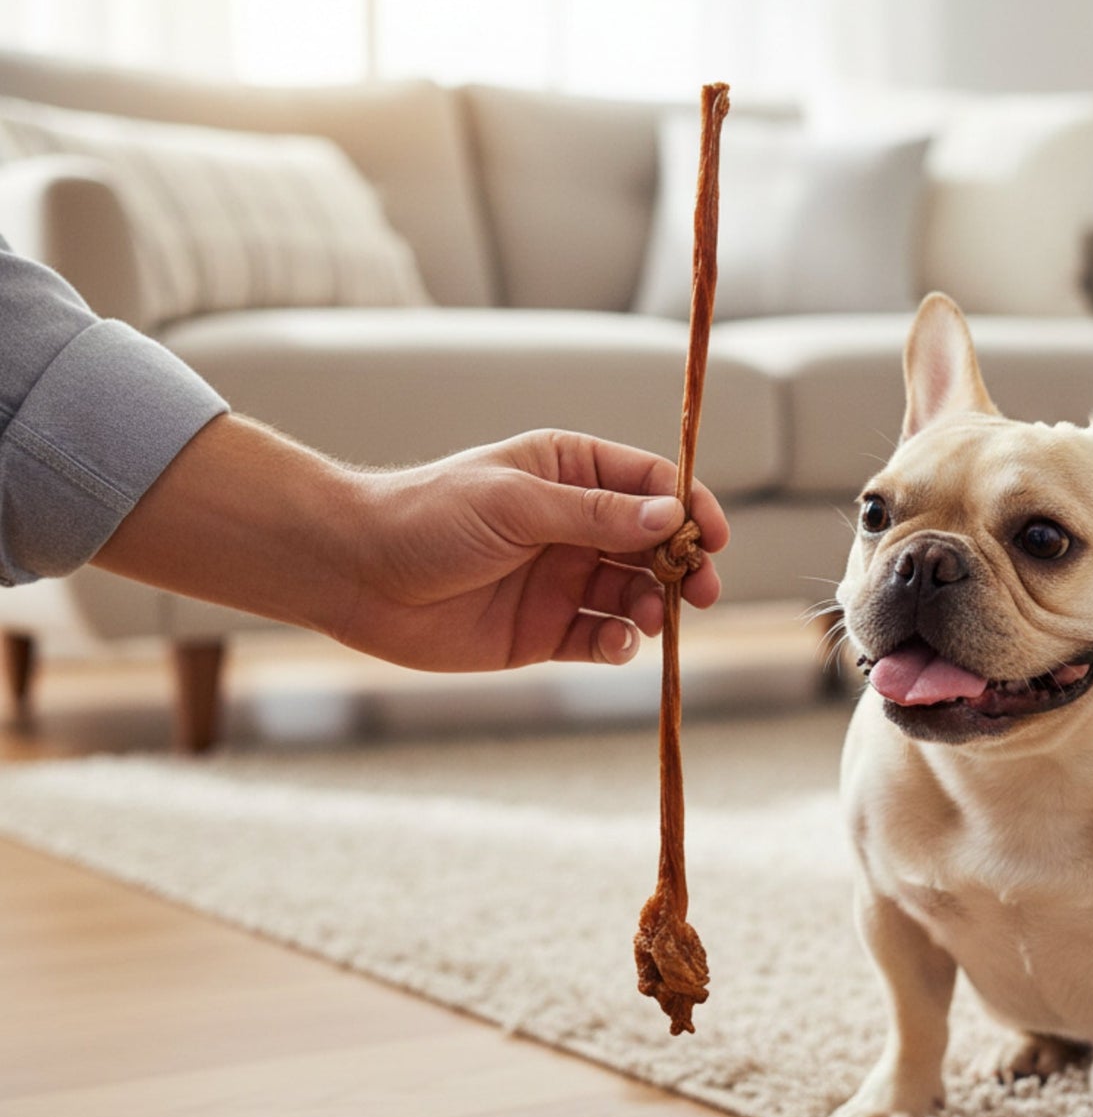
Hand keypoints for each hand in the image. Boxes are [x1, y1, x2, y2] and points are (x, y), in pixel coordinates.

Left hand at [338, 429, 728, 669]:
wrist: (356, 573)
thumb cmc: (430, 518)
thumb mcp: (518, 504)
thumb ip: (597, 514)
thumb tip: (673, 514)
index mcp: (570, 472)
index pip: (651, 484)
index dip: (690, 508)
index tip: (712, 538)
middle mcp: (574, 525)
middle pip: (654, 544)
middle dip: (684, 566)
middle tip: (702, 591)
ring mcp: (561, 580)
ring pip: (634, 595)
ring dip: (653, 607)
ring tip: (650, 617)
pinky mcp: (544, 632)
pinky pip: (601, 639)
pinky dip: (619, 644)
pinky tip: (616, 644)